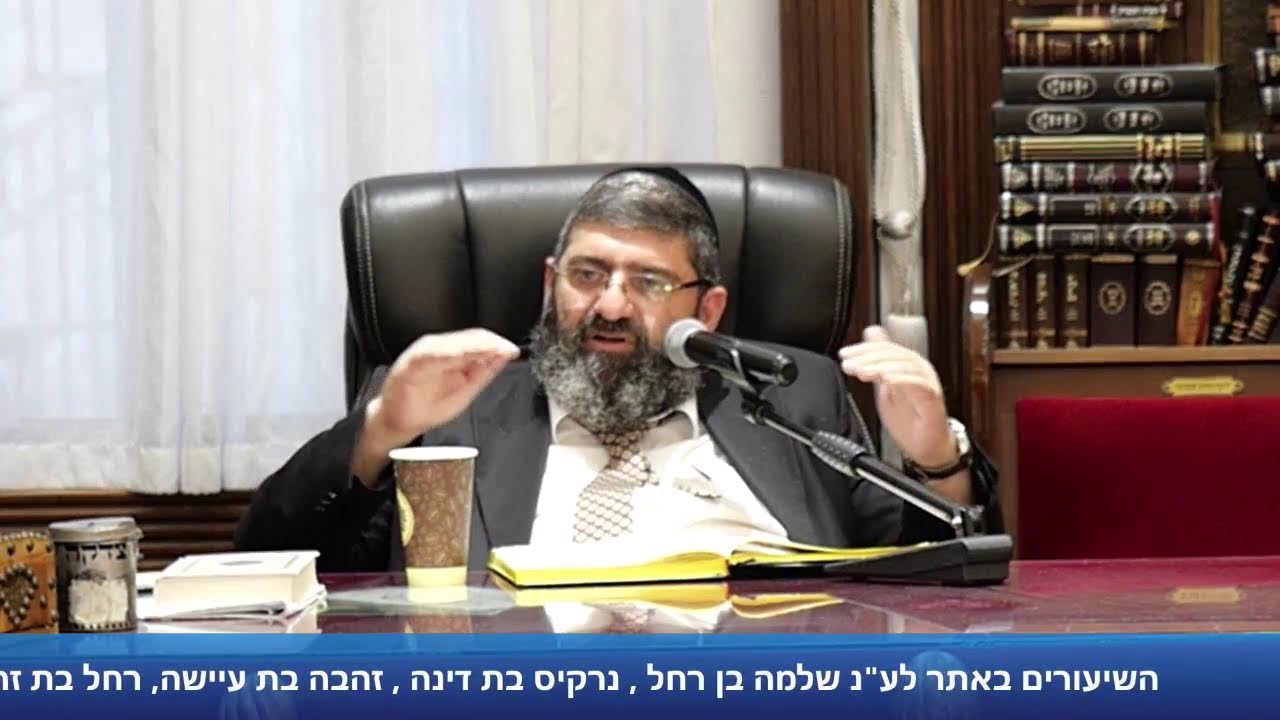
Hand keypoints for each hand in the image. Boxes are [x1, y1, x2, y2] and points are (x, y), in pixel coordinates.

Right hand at [352, 328, 518, 485]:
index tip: (512, 350)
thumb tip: (504, 356)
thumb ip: (484, 373)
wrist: (400, 422)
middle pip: (465, 339)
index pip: (477, 341)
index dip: (496, 344)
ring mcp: (422, 356)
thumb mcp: (466, 390)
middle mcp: (438, 350)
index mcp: (452, 354)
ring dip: (469, 346)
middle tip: (504, 348)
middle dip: (487, 343)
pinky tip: (457, 356)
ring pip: (447, 345)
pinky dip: (442, 355)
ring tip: (487, 350)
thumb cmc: (428, 406)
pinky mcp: (407, 366)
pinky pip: (425, 357)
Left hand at [837, 326, 955, 468]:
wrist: (926, 447)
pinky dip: (902, 380)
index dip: (863, 349)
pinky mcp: (932, 400)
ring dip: (881, 367)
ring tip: (862, 372)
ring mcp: (927, 383)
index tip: (844, 354)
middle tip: (849, 364)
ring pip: (905, 366)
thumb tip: (870, 337)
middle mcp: (919, 370)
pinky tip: (887, 381)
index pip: (884, 349)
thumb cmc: (909, 419)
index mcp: (907, 366)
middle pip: (894, 354)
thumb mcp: (884, 388)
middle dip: (868, 358)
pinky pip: (919, 385)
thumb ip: (877, 364)